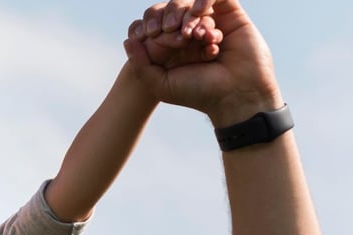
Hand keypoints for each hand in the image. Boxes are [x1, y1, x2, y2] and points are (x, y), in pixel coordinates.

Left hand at [126, 0, 280, 125]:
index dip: (151, 25)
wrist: (235, 95)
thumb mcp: (160, 83)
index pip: (156, 23)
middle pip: (173, 9)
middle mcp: (192, 33)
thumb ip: (140, 63)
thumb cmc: (199, 93)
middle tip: (171, 32)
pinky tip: (199, 13)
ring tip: (189, 34)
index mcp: (174, 47)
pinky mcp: (233, 16)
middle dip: (168, 17)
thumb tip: (128, 40)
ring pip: (192, 3)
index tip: (152, 35)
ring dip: (186, 13)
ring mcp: (212, 23)